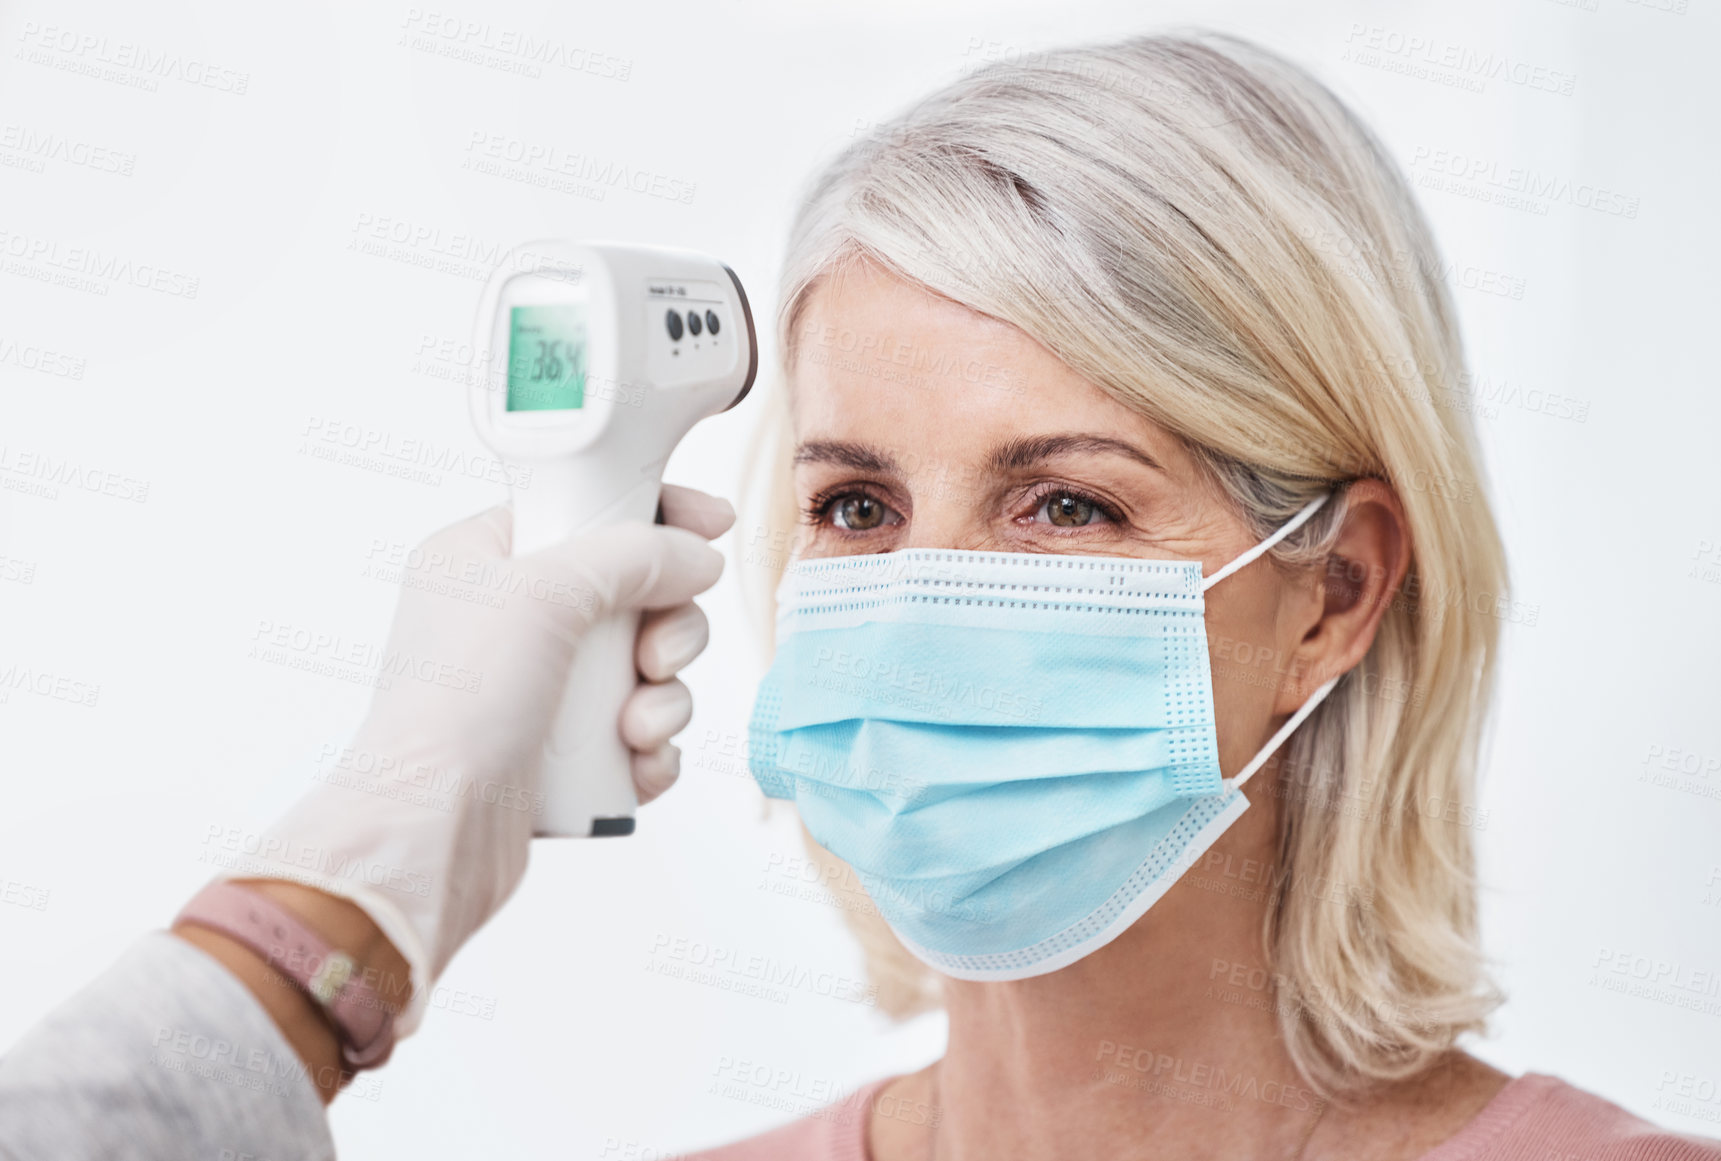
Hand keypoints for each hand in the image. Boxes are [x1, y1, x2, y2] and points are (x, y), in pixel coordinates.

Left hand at [213, 486, 733, 1036]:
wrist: (431, 831)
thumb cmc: (454, 706)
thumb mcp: (544, 593)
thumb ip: (633, 556)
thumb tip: (698, 555)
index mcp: (487, 559)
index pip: (587, 510)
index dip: (656, 515)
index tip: (713, 526)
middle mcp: (512, 619)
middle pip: (634, 593)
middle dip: (667, 628)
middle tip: (655, 658)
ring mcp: (538, 689)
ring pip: (646, 669)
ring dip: (663, 698)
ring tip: (635, 729)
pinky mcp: (561, 754)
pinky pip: (640, 734)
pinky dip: (651, 749)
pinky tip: (635, 763)